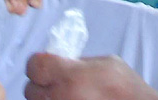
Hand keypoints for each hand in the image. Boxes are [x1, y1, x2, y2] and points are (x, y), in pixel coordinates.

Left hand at [22, 54, 157, 99]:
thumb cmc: (127, 88)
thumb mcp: (105, 62)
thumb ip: (78, 61)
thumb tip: (62, 60)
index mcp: (68, 76)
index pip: (33, 66)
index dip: (38, 64)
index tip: (46, 66)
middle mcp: (60, 97)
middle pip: (30, 90)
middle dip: (41, 85)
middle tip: (56, 84)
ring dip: (48, 99)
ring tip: (66, 95)